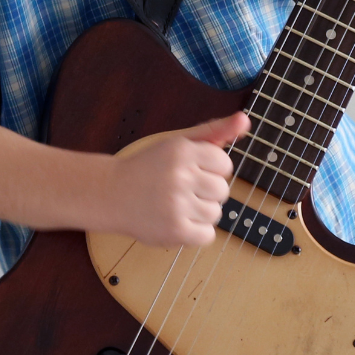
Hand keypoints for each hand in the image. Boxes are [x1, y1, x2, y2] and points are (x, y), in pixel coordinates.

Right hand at [102, 112, 249, 247]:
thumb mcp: (178, 143)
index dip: (210, 169)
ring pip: (215, 213)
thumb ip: (213, 131)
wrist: (109, 194)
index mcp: (183, 150)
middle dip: (206, 192)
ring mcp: (177, 205)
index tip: (189, 171)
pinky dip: (195, 232)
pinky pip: (207, 235)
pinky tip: (177, 221)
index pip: (224, 164)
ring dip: (200, 213)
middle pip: (222, 190)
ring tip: (176, 206)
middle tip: (179, 190)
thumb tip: (245, 119)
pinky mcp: (175, 231)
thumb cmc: (148, 167)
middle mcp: (181, 176)